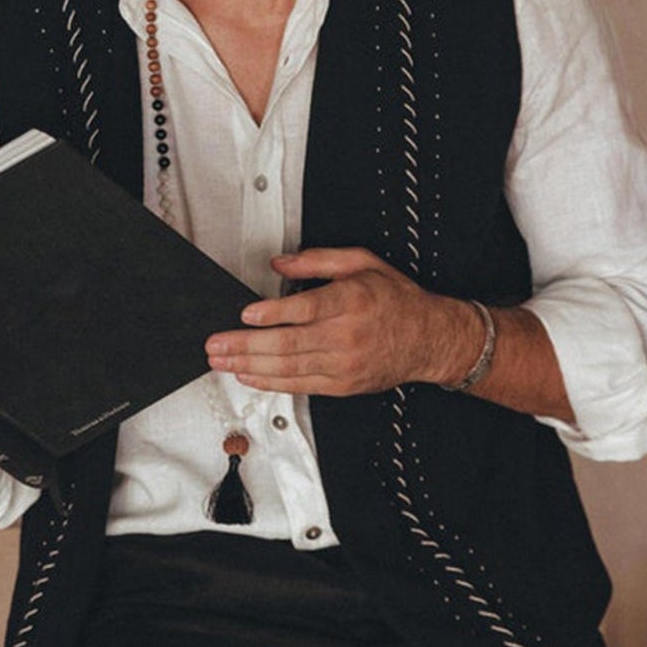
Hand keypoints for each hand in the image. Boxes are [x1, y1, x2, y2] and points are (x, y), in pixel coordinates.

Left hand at [205, 248, 479, 396]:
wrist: (430, 339)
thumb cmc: (396, 299)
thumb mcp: (363, 262)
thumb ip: (318, 260)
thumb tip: (279, 264)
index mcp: (351, 301)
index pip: (305, 310)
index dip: (272, 314)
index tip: (245, 314)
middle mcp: (346, 336)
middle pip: (288, 344)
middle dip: (246, 345)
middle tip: (216, 344)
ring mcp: (344, 365)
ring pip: (289, 368)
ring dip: (250, 365)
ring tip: (222, 361)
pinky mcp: (342, 385)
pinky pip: (300, 385)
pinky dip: (271, 382)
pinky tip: (248, 375)